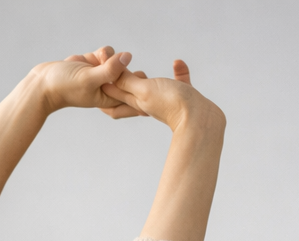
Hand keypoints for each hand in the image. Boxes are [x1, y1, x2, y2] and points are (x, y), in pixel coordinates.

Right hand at [33, 47, 136, 116]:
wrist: (43, 83)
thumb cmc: (64, 87)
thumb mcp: (89, 79)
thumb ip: (110, 70)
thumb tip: (128, 57)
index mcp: (110, 99)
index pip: (133, 93)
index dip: (138, 82)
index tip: (135, 74)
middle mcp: (108, 88)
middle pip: (128, 73)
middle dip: (120, 65)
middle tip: (107, 65)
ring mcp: (102, 76)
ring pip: (117, 60)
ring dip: (108, 56)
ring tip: (97, 60)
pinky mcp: (95, 65)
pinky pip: (107, 54)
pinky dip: (100, 53)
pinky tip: (88, 58)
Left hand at [101, 59, 224, 133]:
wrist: (201, 119)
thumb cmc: (171, 104)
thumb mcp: (144, 90)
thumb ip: (127, 83)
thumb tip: (107, 77)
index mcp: (136, 102)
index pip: (113, 93)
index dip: (104, 81)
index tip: (98, 66)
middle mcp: (149, 102)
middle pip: (129, 94)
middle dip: (120, 84)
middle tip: (113, 71)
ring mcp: (168, 100)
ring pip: (154, 89)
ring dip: (147, 80)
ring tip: (141, 70)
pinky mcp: (186, 96)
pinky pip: (179, 83)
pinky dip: (178, 73)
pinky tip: (177, 63)